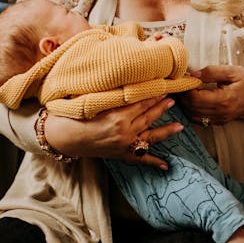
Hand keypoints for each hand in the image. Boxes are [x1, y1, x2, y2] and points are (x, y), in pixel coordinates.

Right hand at [42, 96, 181, 168]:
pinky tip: (166, 165)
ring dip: (166, 131)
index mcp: (117, 116)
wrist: (63, 137)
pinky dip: (153, 162)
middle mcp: (124, 131)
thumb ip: (109, 91)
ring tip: (180, 125)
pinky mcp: (120, 155)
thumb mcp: (91, 99)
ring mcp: (123, 145)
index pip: (141, 102)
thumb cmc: (73, 114)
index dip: (153, 94)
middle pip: (148, 116)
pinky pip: (140, 159)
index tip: (164, 86)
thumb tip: (121, 77)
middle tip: (173, 98)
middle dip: (162, 107)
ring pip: (150, 136)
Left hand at [183, 65, 243, 124]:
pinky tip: (192, 100)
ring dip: (185, 105)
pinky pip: (199, 120)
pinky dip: (191, 111)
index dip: (185, 89)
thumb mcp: (232, 71)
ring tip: (184, 91)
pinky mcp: (220, 122)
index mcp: (224, 99)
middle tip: (180, 84)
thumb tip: (193, 75)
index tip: (183, 79)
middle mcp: (221, 113)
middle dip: (182, 96)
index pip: (195, 98)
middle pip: (191, 108)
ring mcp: (220, 119)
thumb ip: (212, 72)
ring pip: (193, 116)